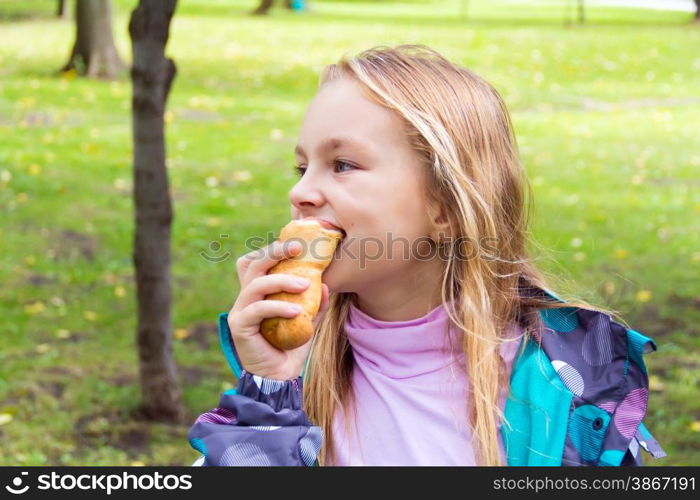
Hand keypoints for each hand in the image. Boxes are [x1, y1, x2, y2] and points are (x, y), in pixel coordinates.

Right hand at [226, 240, 329, 379]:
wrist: (279, 378)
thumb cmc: (291, 347)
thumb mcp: (308, 321)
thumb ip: (316, 303)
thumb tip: (327, 285)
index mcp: (258, 292)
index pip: (256, 260)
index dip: (272, 248)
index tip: (298, 245)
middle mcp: (245, 297)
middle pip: (252, 263)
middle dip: (275, 251)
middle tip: (298, 248)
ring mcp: (240, 310)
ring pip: (256, 283)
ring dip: (281, 280)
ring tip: (306, 285)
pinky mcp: (240, 326)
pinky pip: (258, 309)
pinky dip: (278, 307)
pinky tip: (297, 312)